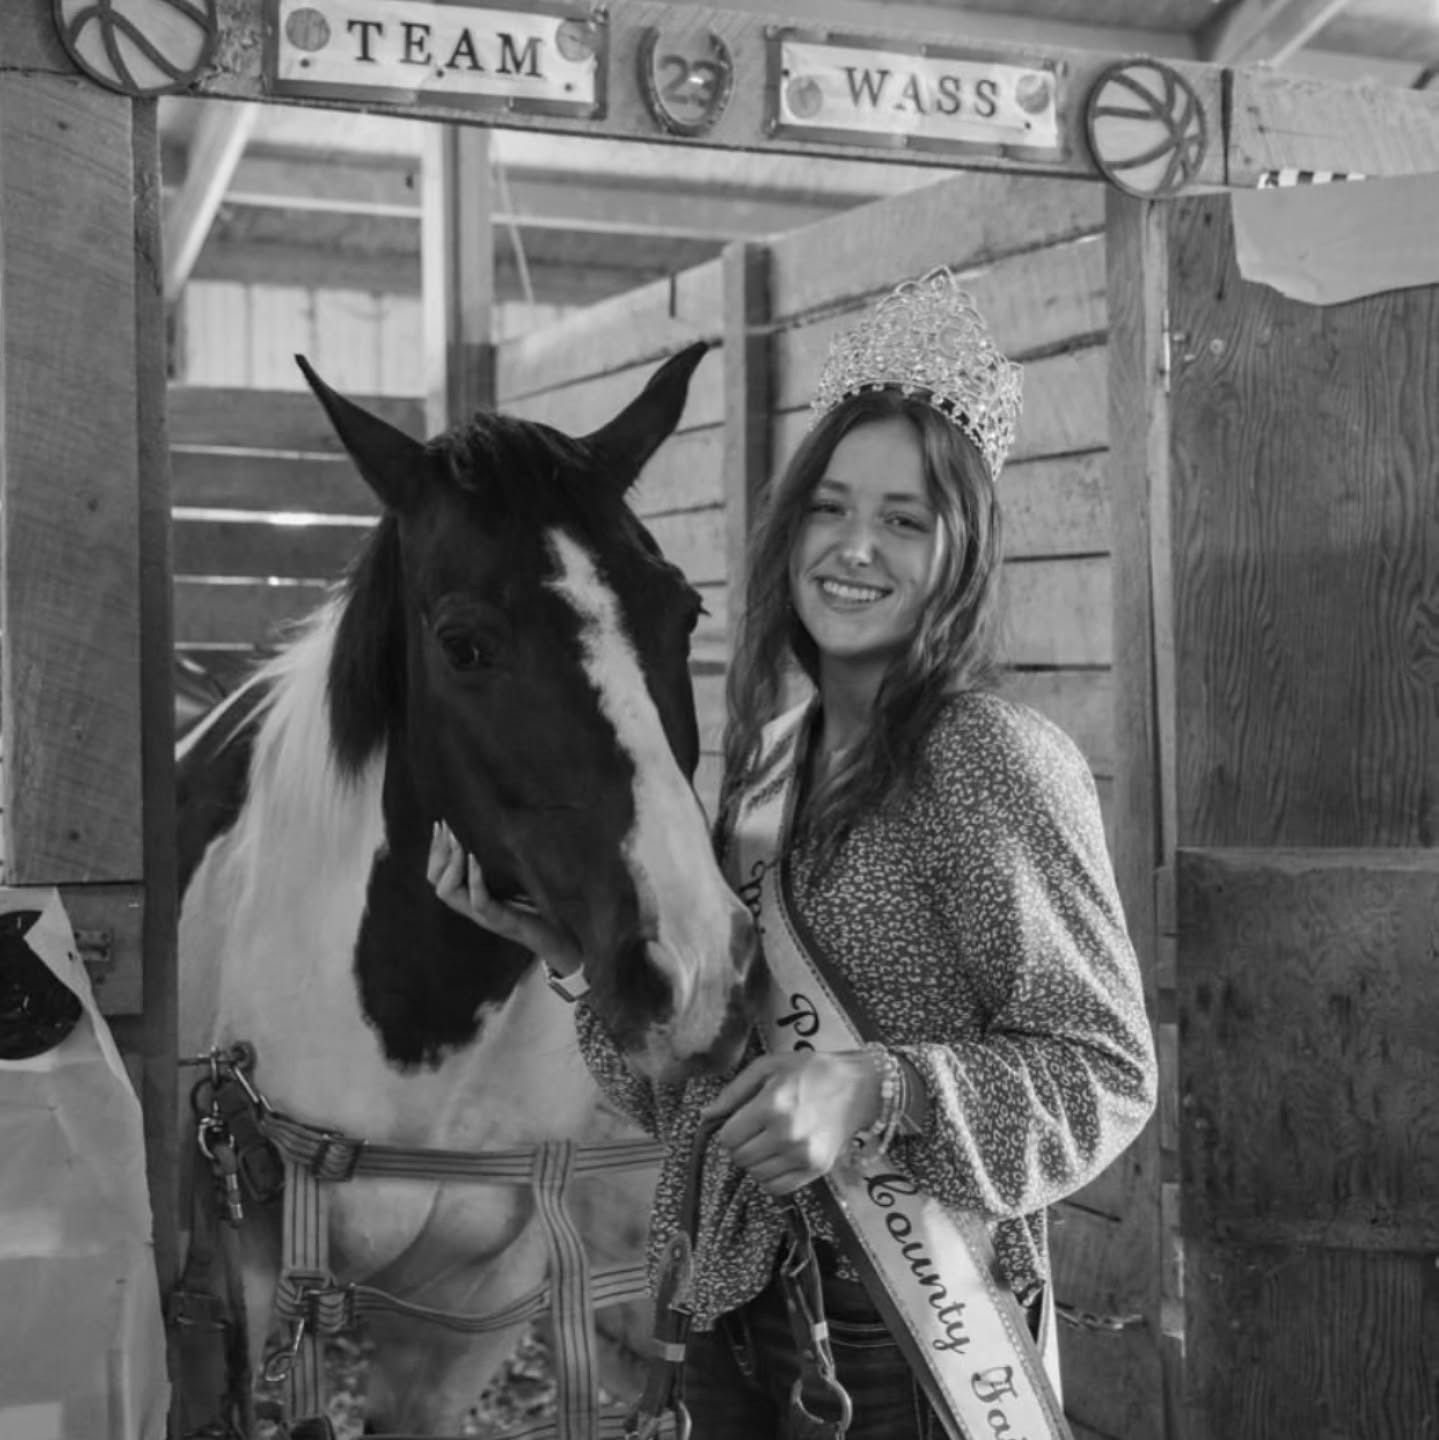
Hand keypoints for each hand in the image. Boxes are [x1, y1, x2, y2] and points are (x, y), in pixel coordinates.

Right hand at [426, 821, 581, 974]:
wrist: (556, 936)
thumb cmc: (538, 905)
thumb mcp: (515, 878)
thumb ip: (502, 861)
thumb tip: (498, 826)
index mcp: (471, 895)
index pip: (439, 874)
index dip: (436, 850)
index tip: (440, 824)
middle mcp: (471, 906)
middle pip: (437, 882)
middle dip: (439, 852)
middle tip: (446, 828)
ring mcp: (484, 915)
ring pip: (449, 892)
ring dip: (452, 864)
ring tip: (458, 841)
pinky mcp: (501, 921)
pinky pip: (479, 901)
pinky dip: (475, 879)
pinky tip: (475, 859)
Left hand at [701, 1050, 880, 1196]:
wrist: (857, 1088)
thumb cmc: (808, 1071)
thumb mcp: (768, 1067)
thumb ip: (733, 1091)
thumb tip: (705, 1116)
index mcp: (772, 1104)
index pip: (728, 1138)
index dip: (728, 1130)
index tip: (740, 1121)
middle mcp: (786, 1134)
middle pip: (740, 1158)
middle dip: (740, 1145)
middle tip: (754, 1131)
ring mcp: (802, 1155)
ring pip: (756, 1175)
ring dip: (755, 1161)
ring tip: (768, 1142)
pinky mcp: (816, 1170)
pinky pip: (777, 1188)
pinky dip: (770, 1177)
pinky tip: (778, 1158)